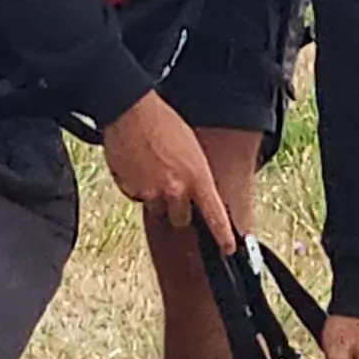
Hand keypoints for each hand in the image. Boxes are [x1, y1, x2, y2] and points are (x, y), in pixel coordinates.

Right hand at [101, 91, 235, 252]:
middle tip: (172, 185)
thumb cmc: (164, 123)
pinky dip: (137, 186)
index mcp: (197, 178)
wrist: (130, 110)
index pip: (215, 217)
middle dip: (178, 207)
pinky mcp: (130, 190)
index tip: (228, 249)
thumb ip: (197, 177)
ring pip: (157, 208)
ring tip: (152, 168)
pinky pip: (136, 197)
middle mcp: (175, 190)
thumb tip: (196, 196)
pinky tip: (137, 165)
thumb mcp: (192, 149)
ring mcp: (151, 192)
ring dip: (156, 197)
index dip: (224, 237)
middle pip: (180, 218)